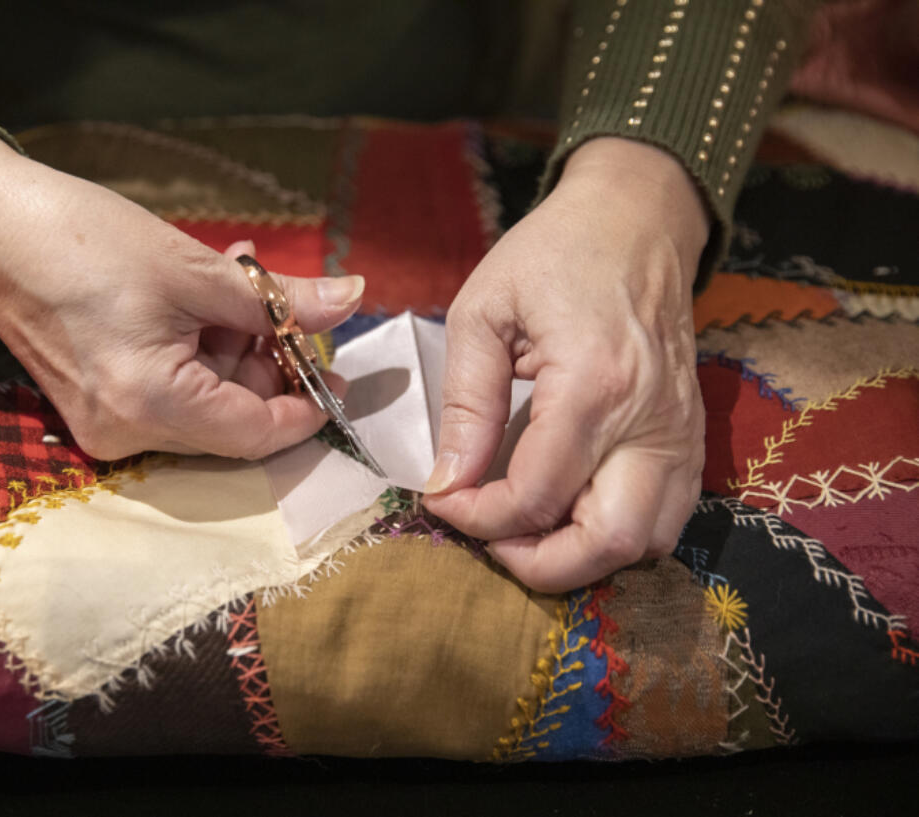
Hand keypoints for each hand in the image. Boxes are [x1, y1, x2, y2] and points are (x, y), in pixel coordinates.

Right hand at [0, 133, 361, 459]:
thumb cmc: (84, 239)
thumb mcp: (195, 268)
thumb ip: (278, 300)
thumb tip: (352, 300)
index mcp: (150, 406)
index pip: (256, 433)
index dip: (307, 406)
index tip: (336, 370)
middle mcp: (124, 435)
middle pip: (230, 421)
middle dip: (267, 363)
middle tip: (282, 301)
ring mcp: (104, 426)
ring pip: (203, 404)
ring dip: (232, 348)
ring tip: (238, 277)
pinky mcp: (91, 407)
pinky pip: (168, 393)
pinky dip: (196, 351)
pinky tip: (202, 298)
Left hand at [422, 138, 708, 592]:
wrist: (638, 220)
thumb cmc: (554, 253)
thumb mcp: (484, 311)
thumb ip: (466, 403)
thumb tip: (446, 481)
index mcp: (594, 385)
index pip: (536, 495)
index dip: (478, 517)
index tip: (440, 501)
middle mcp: (651, 422)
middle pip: (607, 542)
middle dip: (537, 563)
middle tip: (488, 537)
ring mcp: (681, 435)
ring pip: (646, 543)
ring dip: (581, 558)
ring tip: (525, 529)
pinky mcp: (690, 438)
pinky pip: (665, 517)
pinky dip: (614, 535)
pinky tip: (567, 512)